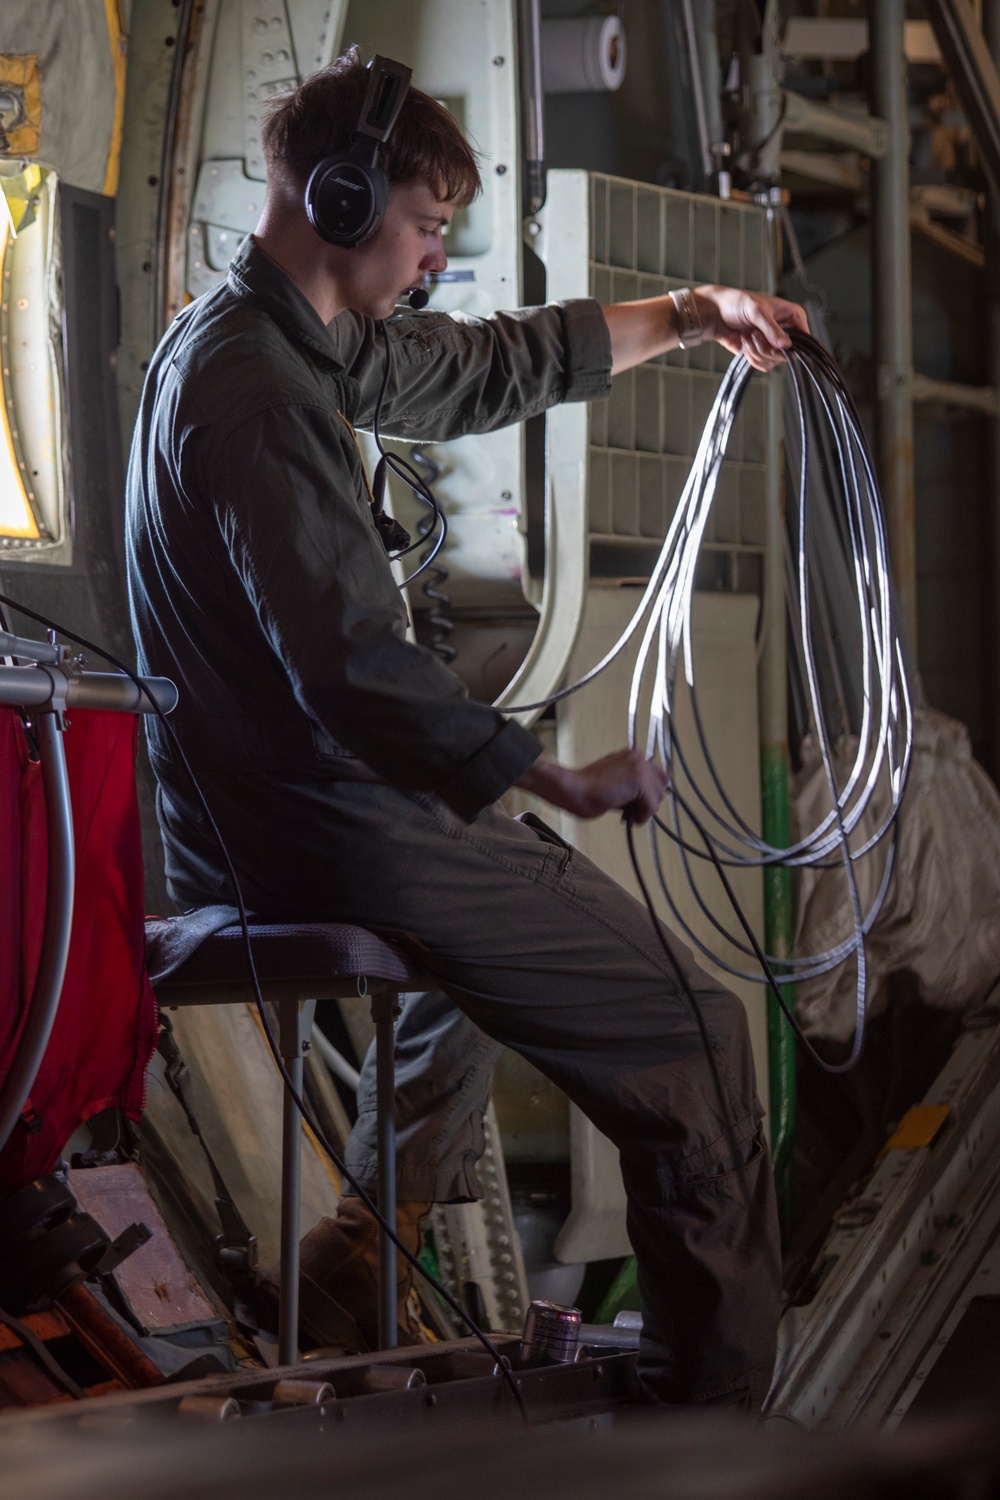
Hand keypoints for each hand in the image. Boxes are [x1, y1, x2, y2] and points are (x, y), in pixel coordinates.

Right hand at [516, 749, 669, 825]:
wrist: (573, 789)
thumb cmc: (587, 791)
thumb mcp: (616, 785)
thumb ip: (633, 788)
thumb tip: (650, 801)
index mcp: (633, 756)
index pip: (657, 776)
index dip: (648, 794)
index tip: (633, 804)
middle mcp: (638, 757)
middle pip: (661, 786)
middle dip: (647, 803)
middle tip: (628, 812)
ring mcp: (639, 767)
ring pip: (657, 797)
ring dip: (643, 811)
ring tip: (624, 814)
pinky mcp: (638, 780)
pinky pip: (651, 806)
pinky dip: (640, 816)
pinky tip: (623, 816)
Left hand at [693, 286, 808, 371]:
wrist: (716, 315)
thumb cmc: (737, 304)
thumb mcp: (756, 311)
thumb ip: (772, 329)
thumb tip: (786, 346)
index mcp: (793, 316)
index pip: (804, 339)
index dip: (791, 347)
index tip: (775, 347)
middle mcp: (787, 331)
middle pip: (787, 354)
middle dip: (767, 348)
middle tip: (754, 335)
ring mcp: (774, 344)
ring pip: (774, 361)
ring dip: (756, 352)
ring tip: (747, 336)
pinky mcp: (762, 353)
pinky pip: (763, 365)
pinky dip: (751, 357)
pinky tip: (744, 343)